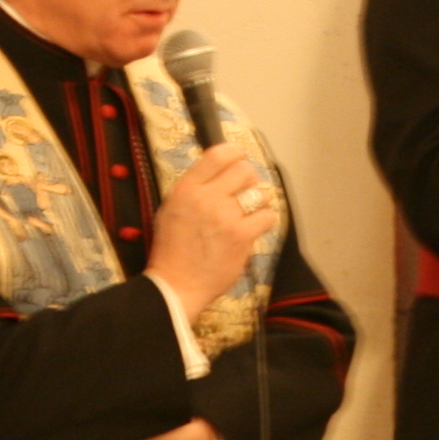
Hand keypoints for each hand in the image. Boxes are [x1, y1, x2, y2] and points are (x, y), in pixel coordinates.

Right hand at [145, 144, 265, 318]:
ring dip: (258, 201)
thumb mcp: (171, 208)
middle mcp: (207, 198)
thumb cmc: (172, 249)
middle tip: (244, 192)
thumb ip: (194, 188)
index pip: (218, 154)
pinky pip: (267, 216)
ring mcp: (226, 217)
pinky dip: (264, 220)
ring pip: (259, 192)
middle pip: (244, 170)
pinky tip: (254, 227)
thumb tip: (220, 173)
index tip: (239, 161)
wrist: (175, 285)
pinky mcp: (242, 236)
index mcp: (186, 189)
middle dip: (248, 179)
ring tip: (250, 211)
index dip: (235, 154)